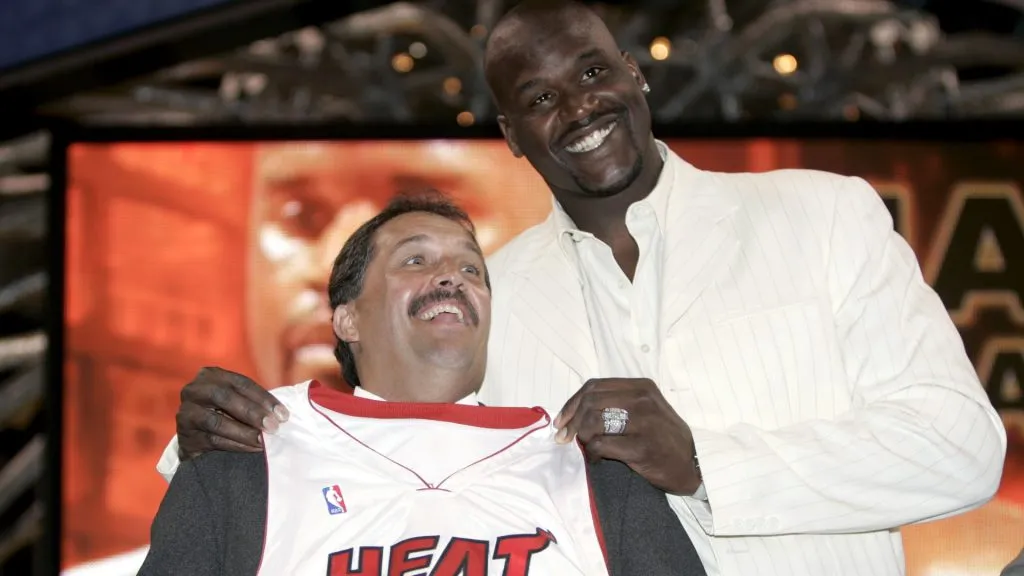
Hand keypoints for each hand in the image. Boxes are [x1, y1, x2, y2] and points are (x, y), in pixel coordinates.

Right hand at [176, 367, 288, 459]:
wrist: (199, 441)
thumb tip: (287, 409)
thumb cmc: (227, 416)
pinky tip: (252, 448)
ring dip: (244, 432)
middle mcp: (193, 390)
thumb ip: (256, 400)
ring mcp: (186, 413)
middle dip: (252, 413)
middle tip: (273, 426)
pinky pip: (212, 440)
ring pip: (216, 421)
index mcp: (210, 375)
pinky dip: (235, 444)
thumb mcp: (239, 401)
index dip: (263, 398)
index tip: (283, 414)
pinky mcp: (185, 436)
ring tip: (264, 440)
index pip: (240, 383)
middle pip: (224, 397)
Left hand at [555, 378, 699, 494]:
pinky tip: (597, 459)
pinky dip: (592, 453)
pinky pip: (601, 445)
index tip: (562, 420)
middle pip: (590, 402)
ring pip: (593, 422)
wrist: (692, 464)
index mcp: (641, 387)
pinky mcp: (641, 447)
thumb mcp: (646, 409)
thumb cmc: (664, 437)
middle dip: (571, 421)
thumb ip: (617, 403)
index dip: (572, 403)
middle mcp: (642, 400)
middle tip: (564, 438)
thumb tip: (576, 411)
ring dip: (582, 437)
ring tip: (586, 447)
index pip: (594, 386)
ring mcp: (643, 422)